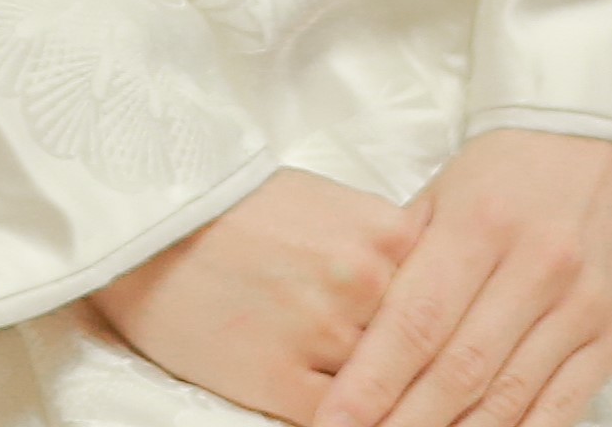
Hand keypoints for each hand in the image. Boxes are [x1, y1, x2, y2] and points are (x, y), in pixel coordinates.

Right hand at [94, 168, 428, 423]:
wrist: (151, 230)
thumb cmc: (240, 212)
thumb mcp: (329, 207)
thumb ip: (385, 252)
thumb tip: (432, 302)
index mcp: (384, 231)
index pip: (447, 300)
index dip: (446, 331)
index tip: (460, 352)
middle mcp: (365, 281)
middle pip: (420, 349)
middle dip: (419, 372)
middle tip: (429, 389)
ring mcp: (326, 335)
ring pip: (385, 392)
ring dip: (384, 400)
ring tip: (378, 404)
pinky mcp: (285, 384)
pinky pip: (342, 424)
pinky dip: (349, 420)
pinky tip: (346, 413)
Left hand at [317, 131, 611, 426]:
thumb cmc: (514, 166)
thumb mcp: (450, 186)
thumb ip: (407, 254)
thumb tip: (356, 327)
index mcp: (479, 223)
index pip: (417, 320)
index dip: (372, 380)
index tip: (335, 421)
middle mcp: (534, 267)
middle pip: (459, 370)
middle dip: (404, 422)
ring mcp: (579, 306)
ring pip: (508, 398)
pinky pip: (561, 408)